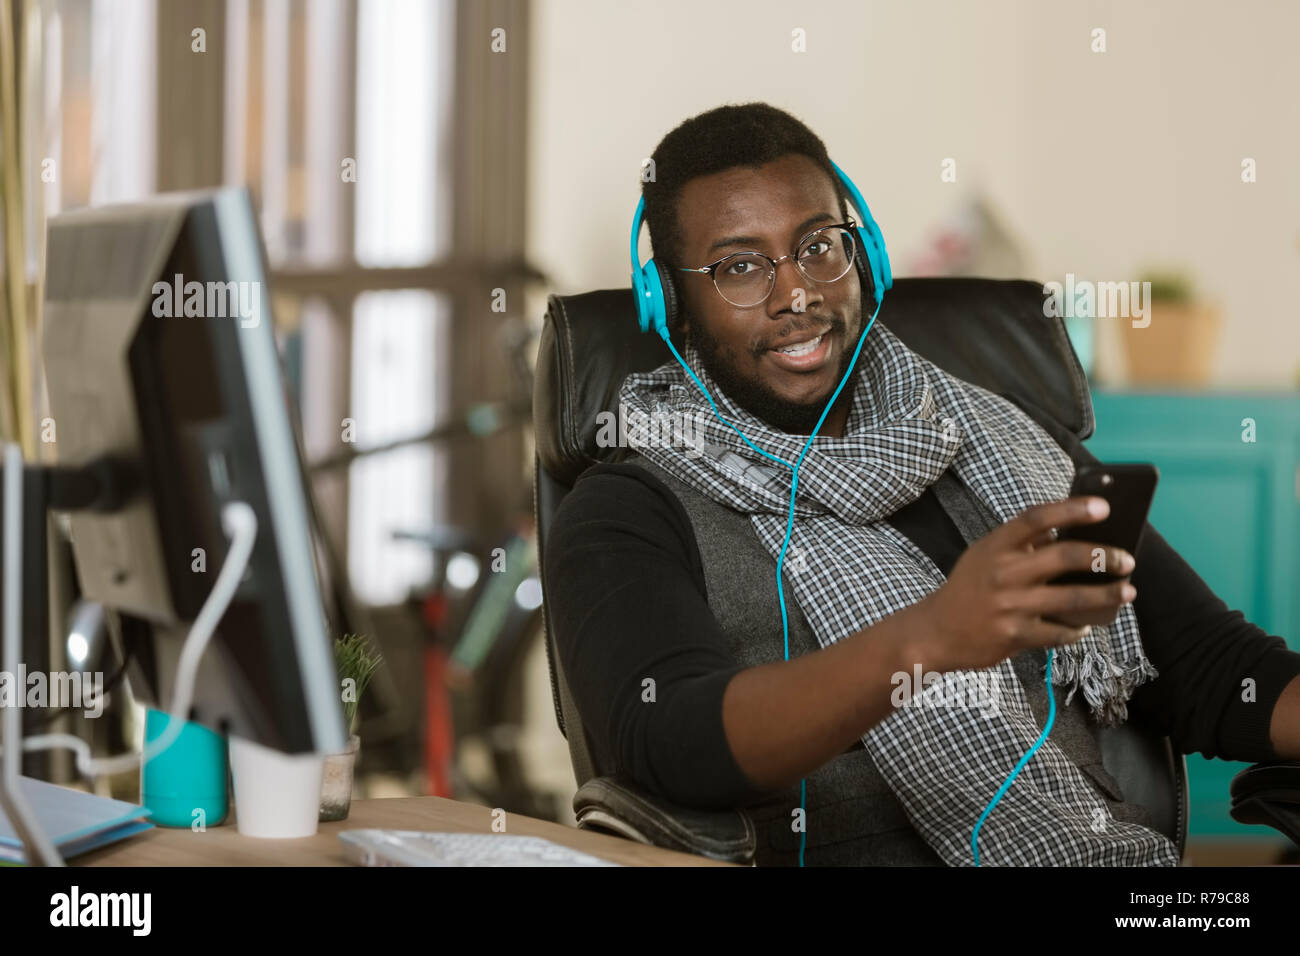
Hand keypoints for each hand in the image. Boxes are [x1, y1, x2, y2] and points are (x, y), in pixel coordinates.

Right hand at [909, 496, 1136, 672]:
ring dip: (1106, 595)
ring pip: (1071, 597)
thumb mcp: (984, 555)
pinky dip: (1077, 629)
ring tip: (1127, 591)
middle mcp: (1003, 572)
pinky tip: (1086, 624)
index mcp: (996, 546)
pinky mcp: (1014, 634)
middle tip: (1127, 559)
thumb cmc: (968, 588)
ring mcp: (1009, 605)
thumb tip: (1069, 532)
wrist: (936, 631)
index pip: (1036, 519)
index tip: (1104, 506)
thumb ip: (1021, 544)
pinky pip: (1058, 632)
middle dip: (1103, 556)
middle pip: (1063, 557)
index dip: (1071, 510)